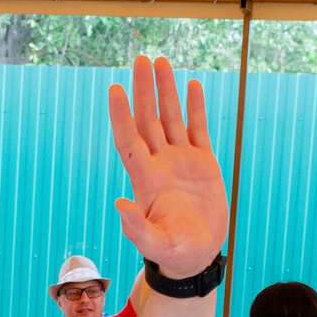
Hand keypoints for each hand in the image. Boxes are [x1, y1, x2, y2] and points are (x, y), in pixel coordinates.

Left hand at [106, 56, 226, 280]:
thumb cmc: (172, 253)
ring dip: (165, 91)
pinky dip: (195, 108)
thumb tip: (120, 203)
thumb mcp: (154, 244)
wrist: (197, 256)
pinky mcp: (202, 163)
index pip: (129, 140)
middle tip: (139, 60)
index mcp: (146, 179)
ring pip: (170, 118)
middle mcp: (160, 164)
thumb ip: (136, 228)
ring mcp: (181, 161)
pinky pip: (197, 129)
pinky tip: (192, 85)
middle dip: (143, 90)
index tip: (114, 90)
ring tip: (159, 61)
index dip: (121, 116)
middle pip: (147, 120)